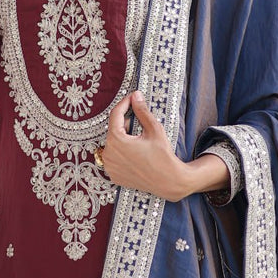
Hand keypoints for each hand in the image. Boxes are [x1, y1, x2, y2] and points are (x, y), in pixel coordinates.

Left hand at [102, 91, 230, 201]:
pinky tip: (135, 153)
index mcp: (116, 140)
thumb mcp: (154, 129)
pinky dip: (122, 152)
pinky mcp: (113, 175)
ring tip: (139, 140)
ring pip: (113, 143)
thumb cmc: (162, 156)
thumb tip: (136, 96)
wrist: (168, 181)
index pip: (115, 114)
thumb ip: (142, 111)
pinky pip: (114, 157)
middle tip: (140, 122)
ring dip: (123, 138)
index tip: (132, 97)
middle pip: (113, 129)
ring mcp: (110, 166)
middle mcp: (108, 154)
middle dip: (125, 123)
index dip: (124, 103)